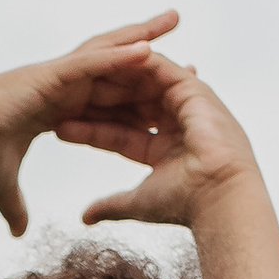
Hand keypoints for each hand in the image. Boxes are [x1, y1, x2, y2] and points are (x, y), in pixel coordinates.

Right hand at [0, 12, 182, 237]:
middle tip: (181, 34)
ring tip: (174, 20)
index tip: (165, 93)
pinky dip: (120, 55)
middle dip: (147, 50)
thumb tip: (19, 230)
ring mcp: (55, 77)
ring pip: (106, 51)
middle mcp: (58, 85)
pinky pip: (92, 62)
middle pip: (112, 65)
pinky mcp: (49, 77)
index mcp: (54, 105)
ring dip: (141, 36)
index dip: (134, 94)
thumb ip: (16, 206)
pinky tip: (150, 49)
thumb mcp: (4, 188)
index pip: (103, 97)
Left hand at [61, 53, 258, 228]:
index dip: (91, 130)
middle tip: (61, 93)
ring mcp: (187, 103)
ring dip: (110, 76)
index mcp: (166, 147)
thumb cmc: (186, 204)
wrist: (219, 197)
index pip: (120, 133)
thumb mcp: (139, 202)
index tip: (59, 128)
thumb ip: (111, 205)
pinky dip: (131, 60)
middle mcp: (177, 122)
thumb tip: (85, 218)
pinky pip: (156, 65)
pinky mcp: (193, 88)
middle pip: (129, 101)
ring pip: (140, 80)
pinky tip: (102, 60)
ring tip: (76, 73)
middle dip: (96, 98)